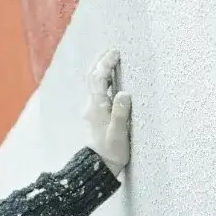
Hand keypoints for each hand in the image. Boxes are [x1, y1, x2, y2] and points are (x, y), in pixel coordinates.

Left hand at [83, 49, 130, 176]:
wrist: (100, 166)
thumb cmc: (112, 151)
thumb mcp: (119, 133)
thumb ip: (121, 113)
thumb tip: (124, 93)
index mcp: (96, 107)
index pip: (98, 79)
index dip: (106, 64)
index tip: (116, 53)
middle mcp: (91, 105)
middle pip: (91, 76)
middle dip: (100, 61)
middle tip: (112, 50)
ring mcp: (92, 109)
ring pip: (94, 82)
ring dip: (101, 69)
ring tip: (113, 59)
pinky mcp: (96, 113)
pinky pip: (98, 90)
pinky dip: (104, 79)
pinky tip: (113, 78)